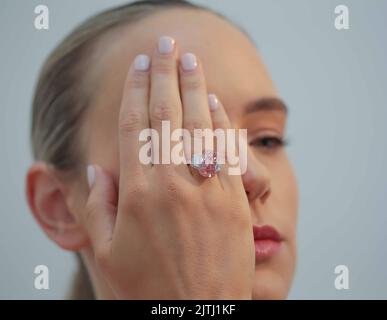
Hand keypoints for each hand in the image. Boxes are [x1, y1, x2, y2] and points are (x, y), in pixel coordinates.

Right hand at [83, 36, 254, 298]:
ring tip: (190, 60)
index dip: (136, 89)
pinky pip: (226, 153)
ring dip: (195, 88)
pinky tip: (215, 103)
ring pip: (200, 125)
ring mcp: (209, 191)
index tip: (139, 63)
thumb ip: (99, 206)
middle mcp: (174, 184)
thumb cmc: (146, 292)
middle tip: (166, 44)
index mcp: (139, 193)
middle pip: (168, 114)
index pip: (135, 125)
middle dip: (166, 74)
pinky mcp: (235, 203)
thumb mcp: (105, 253)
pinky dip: (220, 124)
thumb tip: (99, 169)